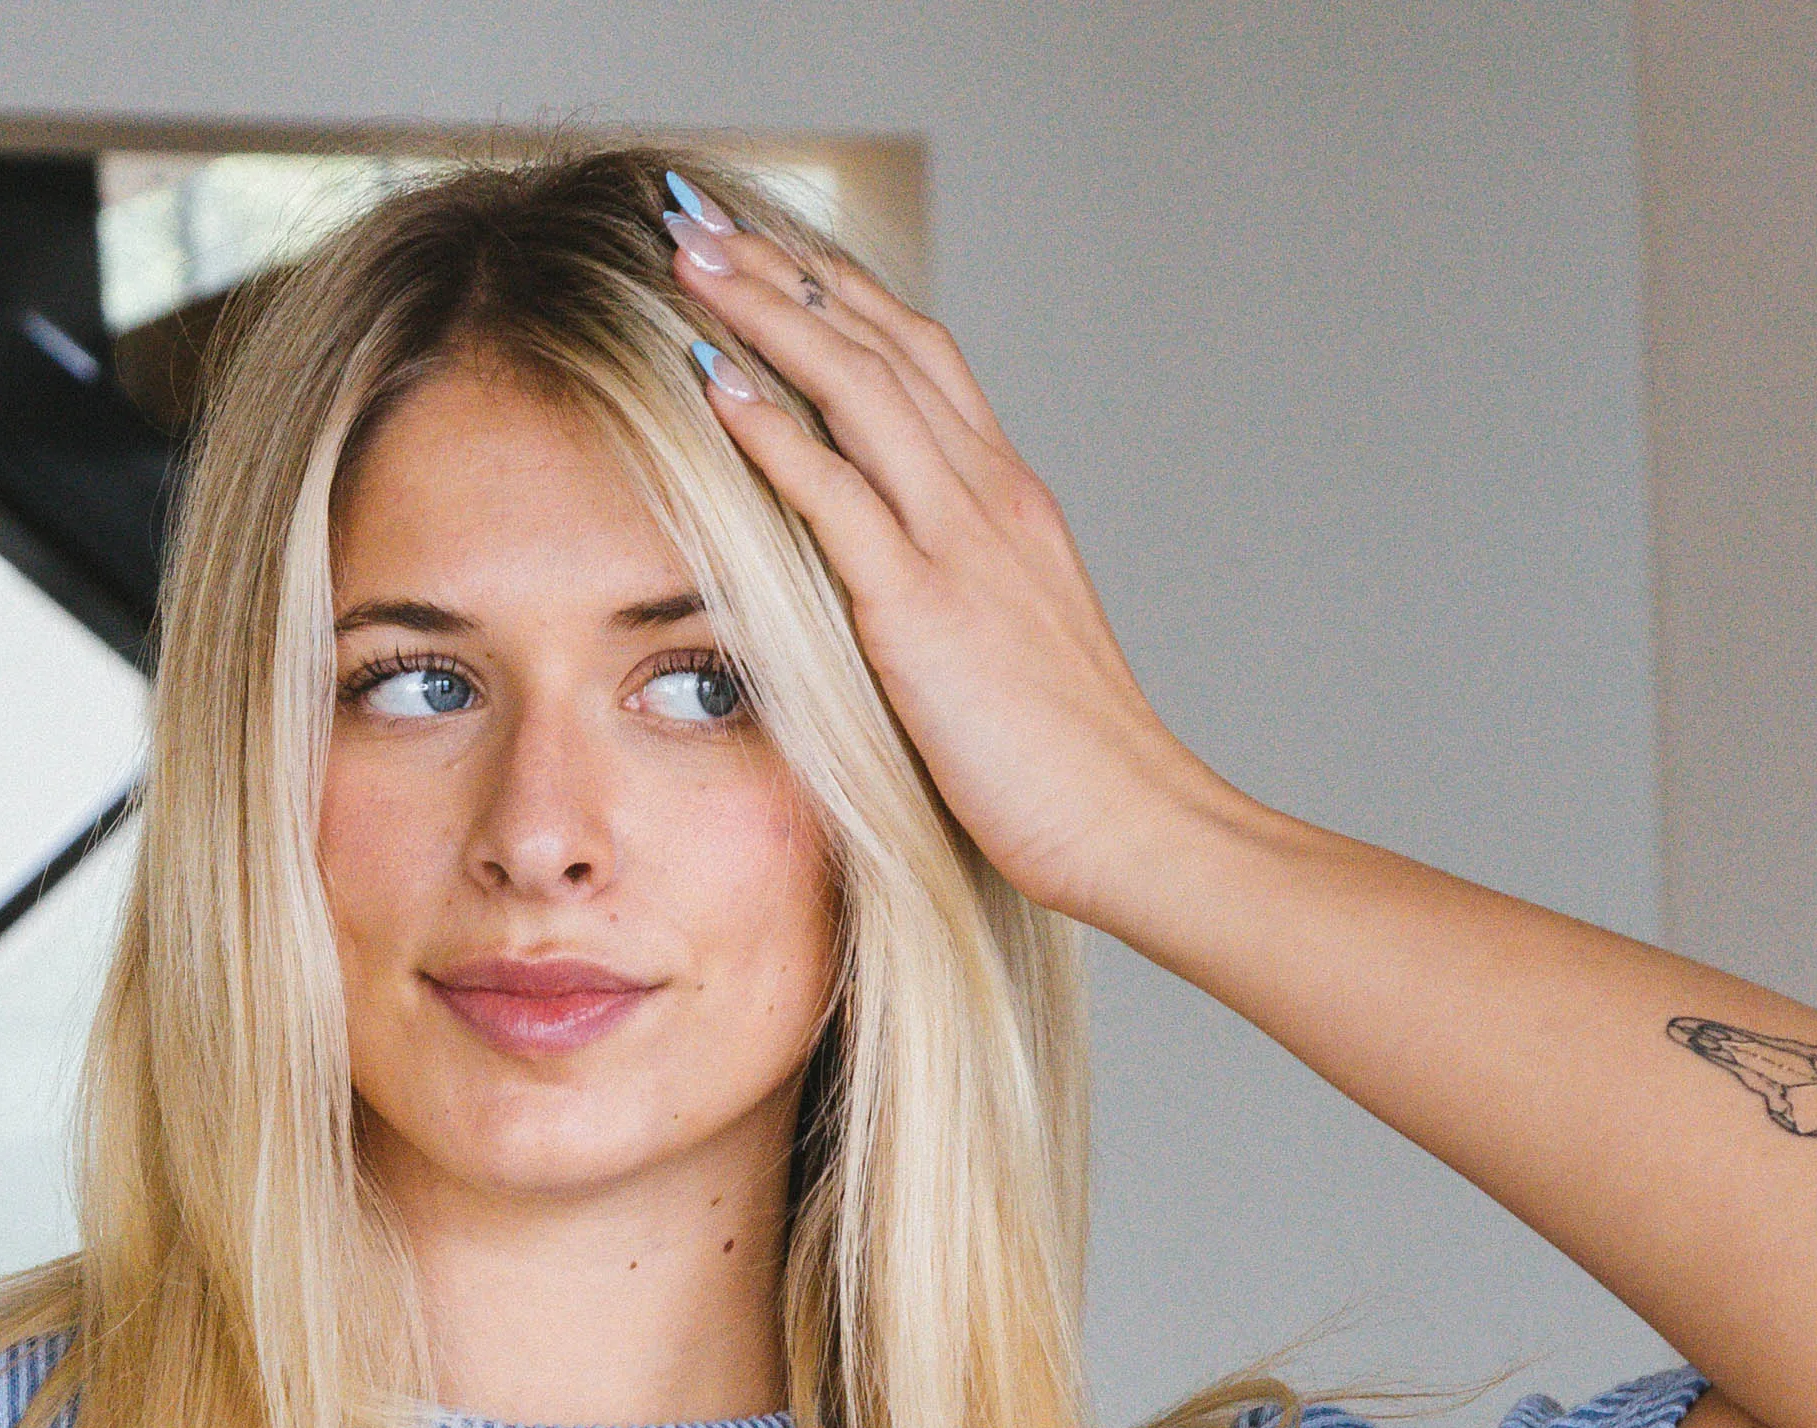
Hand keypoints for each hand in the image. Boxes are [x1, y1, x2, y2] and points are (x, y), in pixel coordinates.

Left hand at [664, 184, 1226, 928]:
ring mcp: (961, 542)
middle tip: (700, 216)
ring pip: (856, 387)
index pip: (921, 359)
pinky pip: (836, 492)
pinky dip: (770, 428)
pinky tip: (710, 381)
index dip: (842, 296)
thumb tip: (892, 590)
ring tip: (687, 256)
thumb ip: (957, 594)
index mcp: (1009, 501)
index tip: (772, 254)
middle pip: (880, 342)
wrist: (1129, 821)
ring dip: (765, 313)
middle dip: (785, 271)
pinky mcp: (924, 606)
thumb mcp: (1010, 649)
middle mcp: (989, 495)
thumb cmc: (1066, 765)